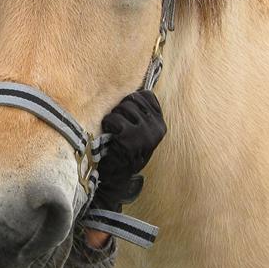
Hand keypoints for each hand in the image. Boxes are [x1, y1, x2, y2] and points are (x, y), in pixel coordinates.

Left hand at [91, 89, 165, 212]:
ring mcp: (146, 133)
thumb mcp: (139, 131)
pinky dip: (108, 125)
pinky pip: (115, 119)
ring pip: (123, 108)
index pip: (146, 95)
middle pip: (133, 99)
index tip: (126, 116)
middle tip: (117, 126)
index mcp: (160, 123)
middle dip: (120, 109)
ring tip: (113, 132)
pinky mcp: (132, 139)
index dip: (131, 101)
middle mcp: (157, 127)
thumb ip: (140, 112)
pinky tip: (109, 135)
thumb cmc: (124, 150)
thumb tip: (131, 89)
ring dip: (113, 118)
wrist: (116, 178)